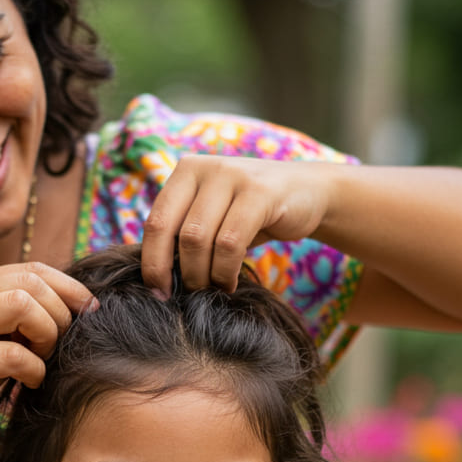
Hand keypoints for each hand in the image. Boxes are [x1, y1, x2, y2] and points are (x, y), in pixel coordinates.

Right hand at [0, 262, 95, 455]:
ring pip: (22, 306)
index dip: (68, 287)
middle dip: (59, 313)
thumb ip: (17, 314)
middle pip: (30, 283)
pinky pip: (14, 355)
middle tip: (58, 344)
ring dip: (46, 335)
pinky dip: (34, 370)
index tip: (88, 310)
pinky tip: (30, 382)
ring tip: (42, 358)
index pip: (30, 268)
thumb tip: (76, 304)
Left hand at [141, 154, 333, 294]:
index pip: (156, 221)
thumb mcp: (213, 216)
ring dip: (204, 275)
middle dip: (180, 272)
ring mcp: (233, 175)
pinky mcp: (260, 192)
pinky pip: (230, 243)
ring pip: (200, 239)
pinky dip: (226, 271)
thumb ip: (184, 232)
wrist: (309, 193)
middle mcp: (205, 168)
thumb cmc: (252, 213)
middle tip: (190, 294)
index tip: (158, 292)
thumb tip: (155, 277)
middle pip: (177, 233)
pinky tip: (230, 283)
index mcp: (185, 172)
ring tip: (214, 289)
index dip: (152, 261)